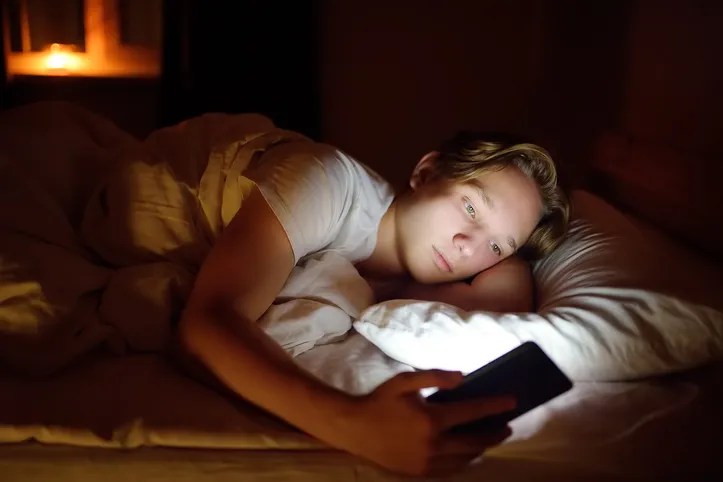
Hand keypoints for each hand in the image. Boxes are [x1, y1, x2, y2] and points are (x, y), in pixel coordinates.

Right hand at [333, 370, 515, 475]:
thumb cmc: (380, 401)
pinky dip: (464, 461)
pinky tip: (468, 453)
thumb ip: (435, 377)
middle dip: (494, 433)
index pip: (472, 412)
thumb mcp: (405, 381)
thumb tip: (463, 377)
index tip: (512, 402)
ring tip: (490, 438)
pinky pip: (450, 469)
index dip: (494, 406)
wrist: (354, 429)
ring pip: (465, 458)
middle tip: (507, 426)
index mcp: (432, 420)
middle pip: (475, 441)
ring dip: (481, 448)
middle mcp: (434, 444)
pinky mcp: (420, 472)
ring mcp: (428, 462)